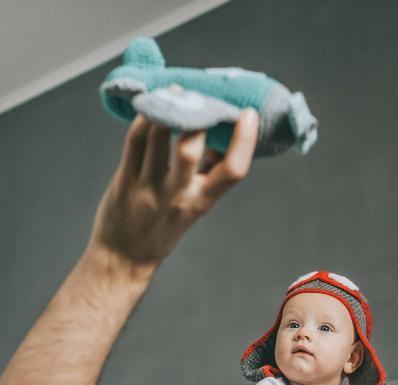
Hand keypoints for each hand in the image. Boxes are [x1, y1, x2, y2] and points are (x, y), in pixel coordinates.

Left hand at [86, 105, 259, 268]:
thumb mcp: (195, 206)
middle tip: (199, 97)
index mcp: (202, 202)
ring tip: (175, 92)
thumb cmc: (164, 227)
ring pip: (158, 137)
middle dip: (196, 117)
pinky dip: (144, 118)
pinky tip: (151, 106)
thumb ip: (208, 175)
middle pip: (189, 150)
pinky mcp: (125, 179)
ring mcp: (148, 187)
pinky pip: (135, 140)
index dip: (244, 141)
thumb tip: (218, 137)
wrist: (125, 254)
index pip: (233, 171)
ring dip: (168, 108)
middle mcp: (177, 195)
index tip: (249, 115)